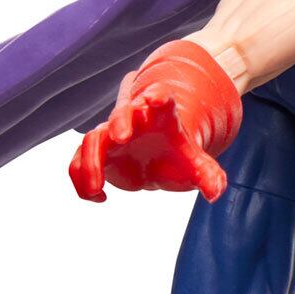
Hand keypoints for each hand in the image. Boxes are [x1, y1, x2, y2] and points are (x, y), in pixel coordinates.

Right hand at [69, 41, 241, 202]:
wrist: (157, 159)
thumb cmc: (177, 157)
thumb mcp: (195, 166)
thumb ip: (207, 175)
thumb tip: (215, 192)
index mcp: (161, 116)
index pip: (160, 98)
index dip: (158, 96)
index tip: (156, 98)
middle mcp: (132, 120)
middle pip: (122, 113)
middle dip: (121, 121)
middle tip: (120, 137)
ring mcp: (111, 136)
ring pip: (92, 139)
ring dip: (90, 161)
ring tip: (98, 188)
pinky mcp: (97, 154)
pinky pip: (79, 163)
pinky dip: (80, 179)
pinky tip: (100, 198)